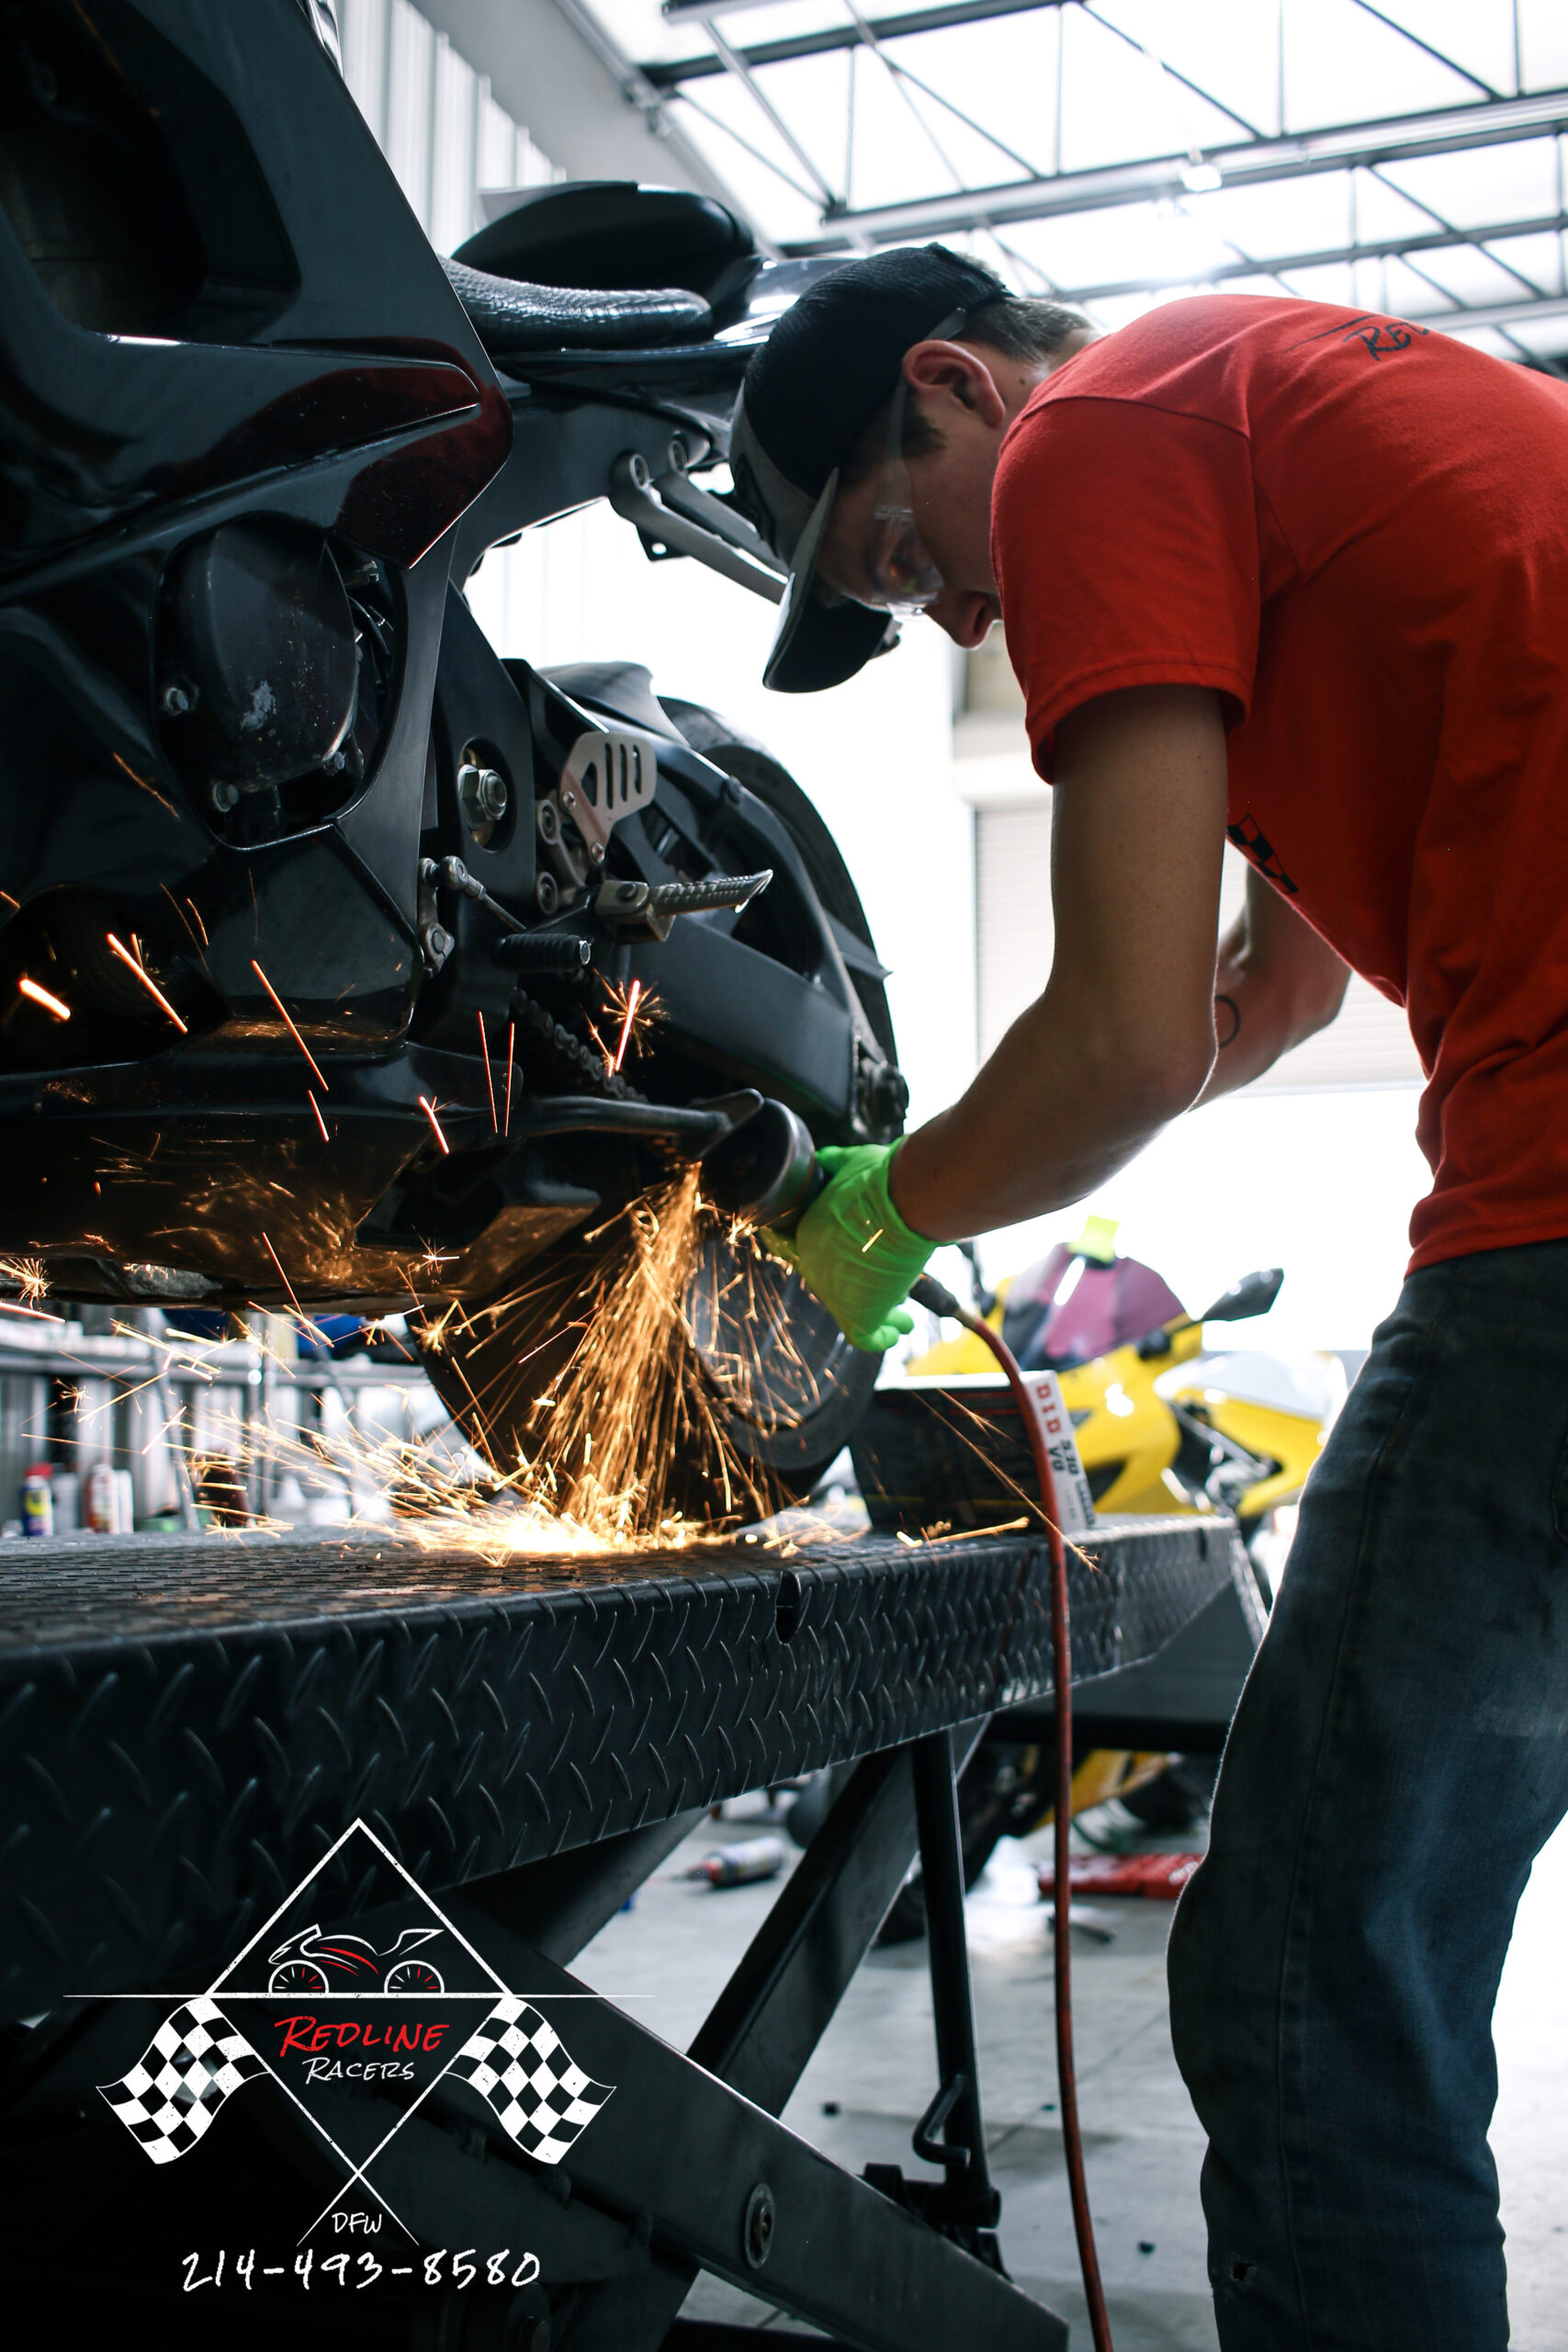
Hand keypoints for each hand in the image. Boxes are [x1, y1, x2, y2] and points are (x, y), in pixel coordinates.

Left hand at [762, 1143, 934, 1352]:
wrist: (903, 1202)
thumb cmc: (882, 1180)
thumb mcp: (850, 1162)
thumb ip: (834, 1164)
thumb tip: (825, 1159)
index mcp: (808, 1233)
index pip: (807, 1252)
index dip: (831, 1257)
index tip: (852, 1260)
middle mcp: (815, 1266)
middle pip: (837, 1283)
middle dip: (861, 1284)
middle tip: (885, 1282)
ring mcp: (834, 1293)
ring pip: (854, 1310)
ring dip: (880, 1312)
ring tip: (900, 1314)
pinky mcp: (859, 1314)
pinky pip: (867, 1335)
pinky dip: (883, 1334)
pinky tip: (899, 1328)